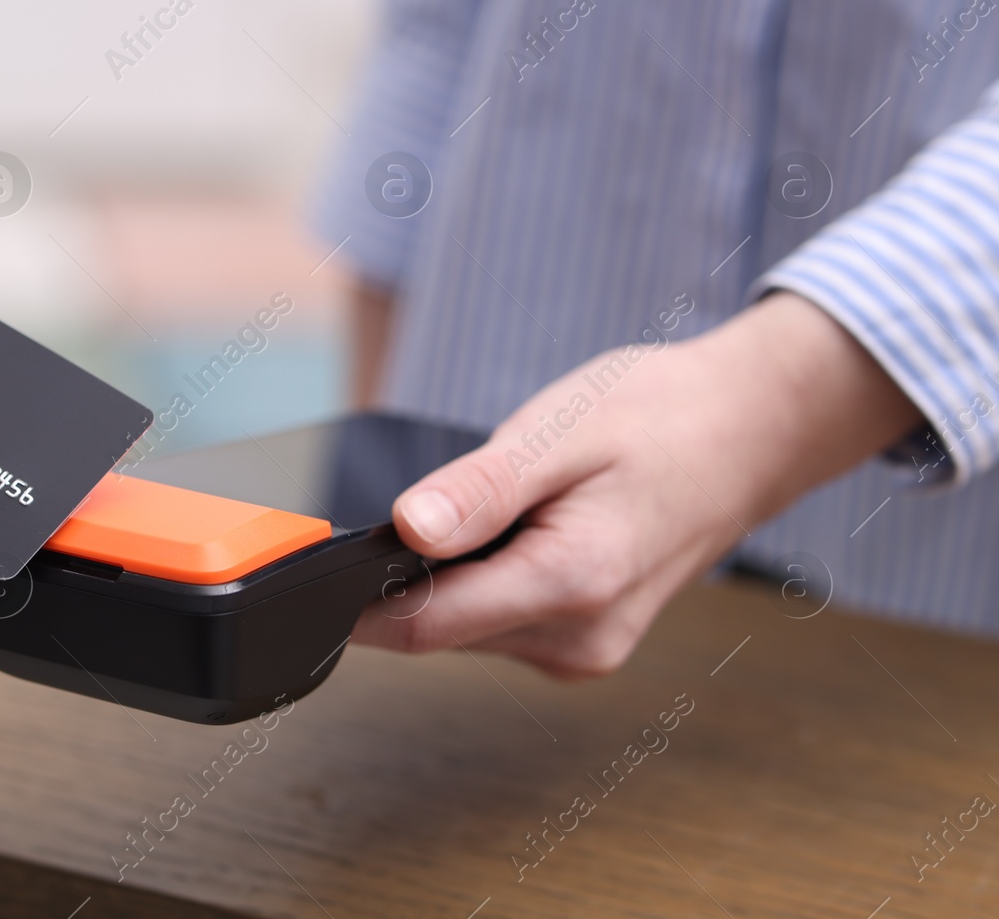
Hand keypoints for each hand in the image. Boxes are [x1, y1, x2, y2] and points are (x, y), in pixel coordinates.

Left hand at [355, 292, 921, 676]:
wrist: (751, 431)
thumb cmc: (662, 418)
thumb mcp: (560, 432)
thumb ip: (481, 490)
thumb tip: (406, 530)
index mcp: (572, 585)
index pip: (424, 625)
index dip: (355, 602)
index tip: (314, 569)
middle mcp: (579, 637)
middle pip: (440, 629)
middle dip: (406, 577)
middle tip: (417, 503)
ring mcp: (587, 646)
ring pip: (468, 628)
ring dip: (452, 576)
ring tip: (493, 503)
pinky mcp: (586, 639)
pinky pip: (502, 621)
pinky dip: (485, 580)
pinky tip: (517, 528)